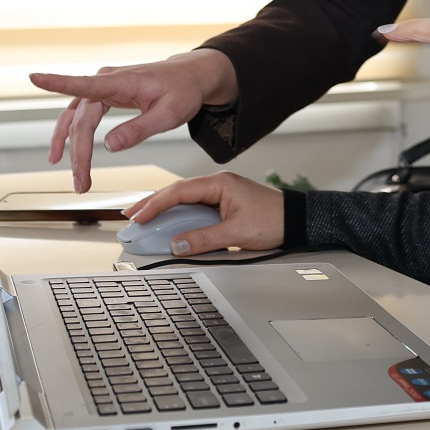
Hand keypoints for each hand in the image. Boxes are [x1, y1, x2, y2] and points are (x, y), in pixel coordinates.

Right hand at [33, 49, 237, 192]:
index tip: (35, 78)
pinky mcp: (105, 95)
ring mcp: (104, 87)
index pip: (85, 83)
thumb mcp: (169, 114)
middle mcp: (108, 80)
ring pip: (78, 120)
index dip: (58, 83)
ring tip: (74, 176)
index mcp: (122, 81)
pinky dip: (73, 136)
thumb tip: (110, 145)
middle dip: (78, 153)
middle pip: (81, 119)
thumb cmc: (183, 90)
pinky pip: (82, 116)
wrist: (190, 77)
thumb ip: (139, 129)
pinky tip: (65, 153)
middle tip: (81, 182)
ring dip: (72, 148)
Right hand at [124, 173, 283, 255]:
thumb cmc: (275, 219)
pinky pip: (195, 209)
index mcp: (220, 184)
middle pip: (178, 193)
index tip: (138, 216)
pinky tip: (169, 225)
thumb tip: (177, 245)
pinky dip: (180, 217)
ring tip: (143, 221)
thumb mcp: (237, 233)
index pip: (179, 191)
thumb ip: (204, 239)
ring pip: (185, 202)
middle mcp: (218, 185)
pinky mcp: (224, 206)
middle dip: (153, 205)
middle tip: (131, 217)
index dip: (156, 204)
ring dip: (165, 211)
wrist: (298, 220)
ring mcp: (221, 195)